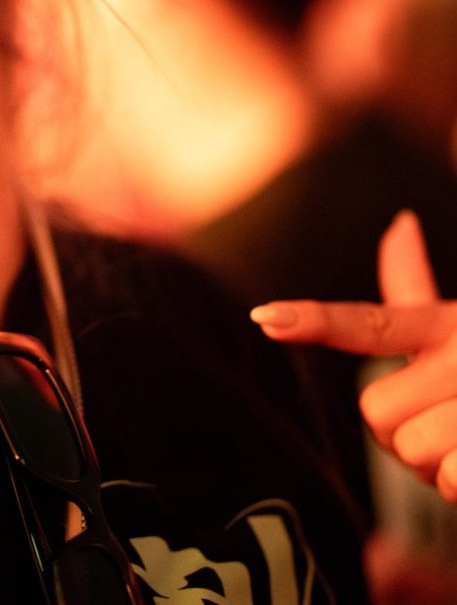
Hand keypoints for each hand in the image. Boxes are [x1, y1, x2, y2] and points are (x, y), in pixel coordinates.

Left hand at [249, 210, 456, 504]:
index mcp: (447, 326)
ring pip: (411, 452)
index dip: (315, 320)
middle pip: (375, 415)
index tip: (265, 317)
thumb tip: (398, 224)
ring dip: (440, 468)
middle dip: (406, 437)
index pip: (371, 323)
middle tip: (452, 426)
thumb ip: (416, 289)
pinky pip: (451, 479)